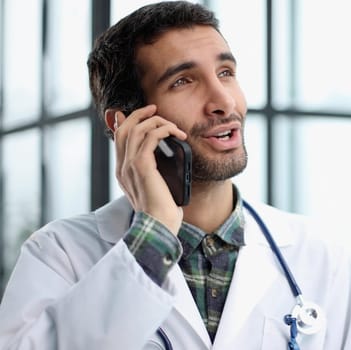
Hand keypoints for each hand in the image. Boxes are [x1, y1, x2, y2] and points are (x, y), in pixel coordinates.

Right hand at [112, 105, 187, 233]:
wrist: (159, 227)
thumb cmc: (162, 211)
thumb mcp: (157, 187)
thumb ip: (155, 171)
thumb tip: (163, 157)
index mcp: (123, 171)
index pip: (119, 138)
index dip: (128, 120)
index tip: (145, 113)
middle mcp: (122, 167)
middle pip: (123, 128)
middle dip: (139, 114)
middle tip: (155, 108)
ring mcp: (129, 166)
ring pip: (137, 129)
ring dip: (157, 122)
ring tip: (174, 127)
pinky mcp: (141, 167)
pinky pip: (149, 138)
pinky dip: (163, 130)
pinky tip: (176, 134)